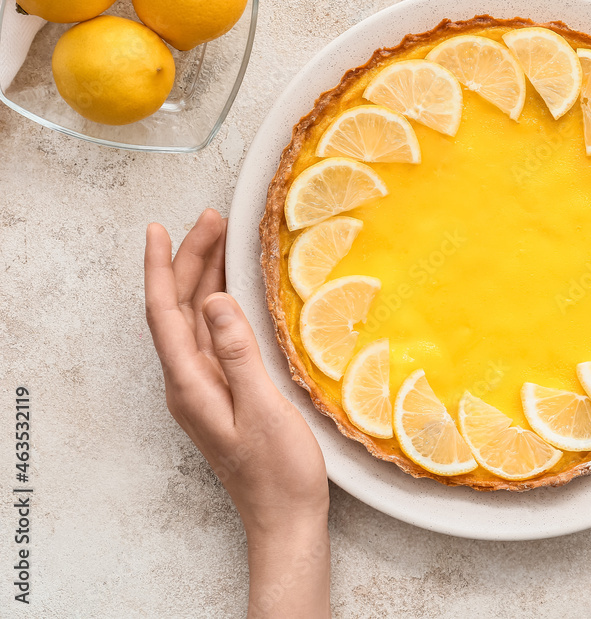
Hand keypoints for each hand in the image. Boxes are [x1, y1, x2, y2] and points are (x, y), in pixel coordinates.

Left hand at [144, 209, 330, 617]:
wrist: (285, 516)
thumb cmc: (278, 471)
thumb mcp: (261, 408)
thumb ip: (237, 353)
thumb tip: (213, 300)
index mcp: (190, 383)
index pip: (164, 312)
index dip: (159, 267)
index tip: (159, 227)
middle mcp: (189, 382)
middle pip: (177, 309)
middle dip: (189, 260)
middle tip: (212, 219)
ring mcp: (205, 387)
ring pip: (195, 319)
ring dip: (203, 277)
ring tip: (221, 239)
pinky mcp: (223, 391)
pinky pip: (213, 335)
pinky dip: (219, 302)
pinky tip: (232, 290)